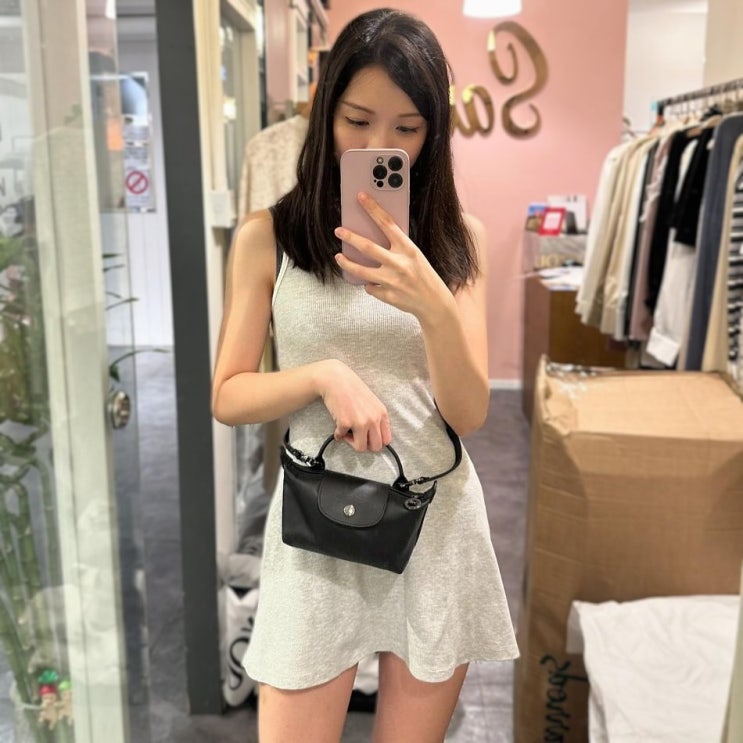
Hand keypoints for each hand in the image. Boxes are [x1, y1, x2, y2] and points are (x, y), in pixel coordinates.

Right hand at [319, 359, 391, 451]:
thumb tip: (373, 437)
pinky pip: (342, 437)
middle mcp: (373, 419)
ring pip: (361, 447)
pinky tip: (337, 425)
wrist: (336, 379)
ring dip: (352, 442)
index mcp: (382, 413)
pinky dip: (338, 434)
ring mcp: (360, 422)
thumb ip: (375, 418)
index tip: (368, 438)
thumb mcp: (372, 402)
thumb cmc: (352, 389)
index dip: (376, 441)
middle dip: (365, 444)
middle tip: (356, 437)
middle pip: (375, 447)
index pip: (386, 440)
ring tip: (346, 432)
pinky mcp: (345, 423)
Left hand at [334, 192, 452, 324]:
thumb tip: (374, 237)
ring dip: (347, 263)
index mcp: (408, 249)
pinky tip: (374, 283)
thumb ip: (397, 247)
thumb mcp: (415, 256)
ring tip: (339, 257)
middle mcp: (399, 264)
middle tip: (338, 230)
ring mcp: (392, 281)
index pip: (387, 223)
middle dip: (350, 237)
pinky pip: (370, 287)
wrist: (434, 303)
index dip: (373, 208)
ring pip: (361, 271)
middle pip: (368, 247)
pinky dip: (370, 284)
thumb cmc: (424, 276)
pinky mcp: (387, 295)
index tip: (361, 197)